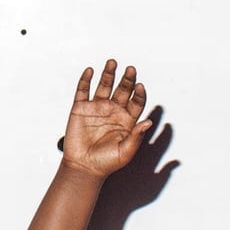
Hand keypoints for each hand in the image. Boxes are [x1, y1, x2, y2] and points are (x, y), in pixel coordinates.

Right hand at [59, 60, 151, 178]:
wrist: (84, 167)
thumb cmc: (106, 162)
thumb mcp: (126, 151)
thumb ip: (137, 136)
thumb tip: (149, 122)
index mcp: (126, 120)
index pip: (136, 102)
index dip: (139, 94)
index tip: (140, 86)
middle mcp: (113, 111)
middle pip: (122, 90)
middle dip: (127, 79)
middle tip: (131, 69)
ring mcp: (96, 108)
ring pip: (104, 85)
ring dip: (109, 73)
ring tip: (113, 62)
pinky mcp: (80, 108)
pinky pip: (82, 90)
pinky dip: (85, 80)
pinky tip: (90, 71)